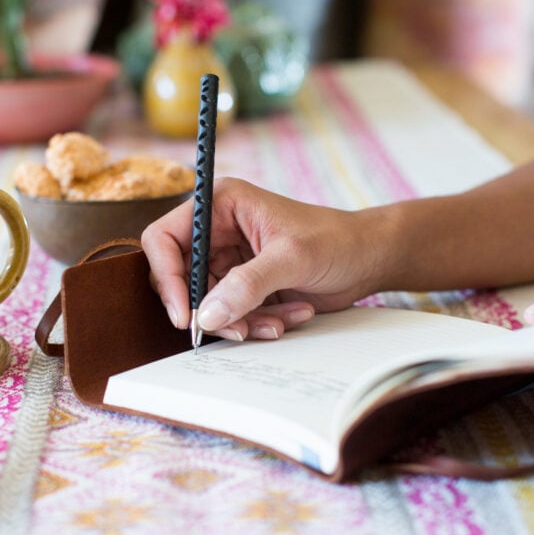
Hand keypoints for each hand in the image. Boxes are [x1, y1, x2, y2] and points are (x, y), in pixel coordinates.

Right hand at [141, 178, 382, 340]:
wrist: (368, 259)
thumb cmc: (336, 240)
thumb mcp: (292, 259)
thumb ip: (248, 285)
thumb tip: (206, 315)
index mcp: (220, 205)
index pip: (164, 238)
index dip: (168, 277)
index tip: (184, 314)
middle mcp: (217, 231)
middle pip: (181, 279)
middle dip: (208, 309)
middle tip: (236, 329)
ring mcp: (229, 261)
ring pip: (206, 304)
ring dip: (239, 322)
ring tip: (277, 322)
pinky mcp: (243, 286)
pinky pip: (230, 315)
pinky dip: (256, 324)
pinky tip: (290, 315)